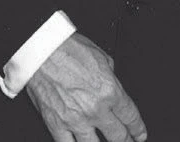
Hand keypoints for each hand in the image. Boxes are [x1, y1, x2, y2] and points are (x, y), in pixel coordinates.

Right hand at [25, 32, 146, 141]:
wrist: (41, 50)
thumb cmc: (67, 47)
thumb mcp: (99, 54)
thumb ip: (109, 72)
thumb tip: (111, 78)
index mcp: (109, 90)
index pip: (131, 117)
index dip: (138, 128)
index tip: (139, 134)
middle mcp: (96, 109)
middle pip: (118, 136)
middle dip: (126, 141)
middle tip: (127, 141)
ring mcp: (76, 120)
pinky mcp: (57, 124)